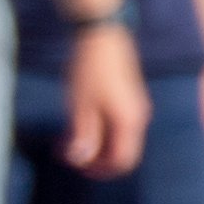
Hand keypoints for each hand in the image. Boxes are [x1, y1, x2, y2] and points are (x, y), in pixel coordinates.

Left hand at [60, 22, 149, 179]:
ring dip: (93, 143)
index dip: (100, 170)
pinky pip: (116, 123)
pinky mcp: (128, 97)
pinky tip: (75, 124)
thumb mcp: (80, 106)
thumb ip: (83, 135)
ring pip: (117, 137)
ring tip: (65, 140)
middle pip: (121, 152)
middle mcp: (138, 116)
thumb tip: (81, 159)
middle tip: (66, 153)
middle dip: (94, 158)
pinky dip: (98, 129)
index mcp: (129, 121)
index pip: (123, 160)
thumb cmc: (89, 69)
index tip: (76, 166)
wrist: (100, 34)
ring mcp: (134, 106)